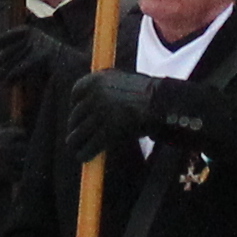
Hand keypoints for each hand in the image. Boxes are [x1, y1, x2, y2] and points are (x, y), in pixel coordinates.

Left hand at [50, 66, 168, 166]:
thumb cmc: (149, 94)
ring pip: (79, 132)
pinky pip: (90, 145)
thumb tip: (95, 104)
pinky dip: (85, 153)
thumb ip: (108, 89)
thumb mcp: (124, 82)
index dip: (75, 104)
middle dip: (74, 126)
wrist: (162, 104)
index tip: (76, 112)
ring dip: (75, 142)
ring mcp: (101, 113)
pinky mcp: (107, 131)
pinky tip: (83, 157)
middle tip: (74, 135)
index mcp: (98, 79)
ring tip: (74, 149)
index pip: (77, 91)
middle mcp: (96, 95)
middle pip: (76, 114)